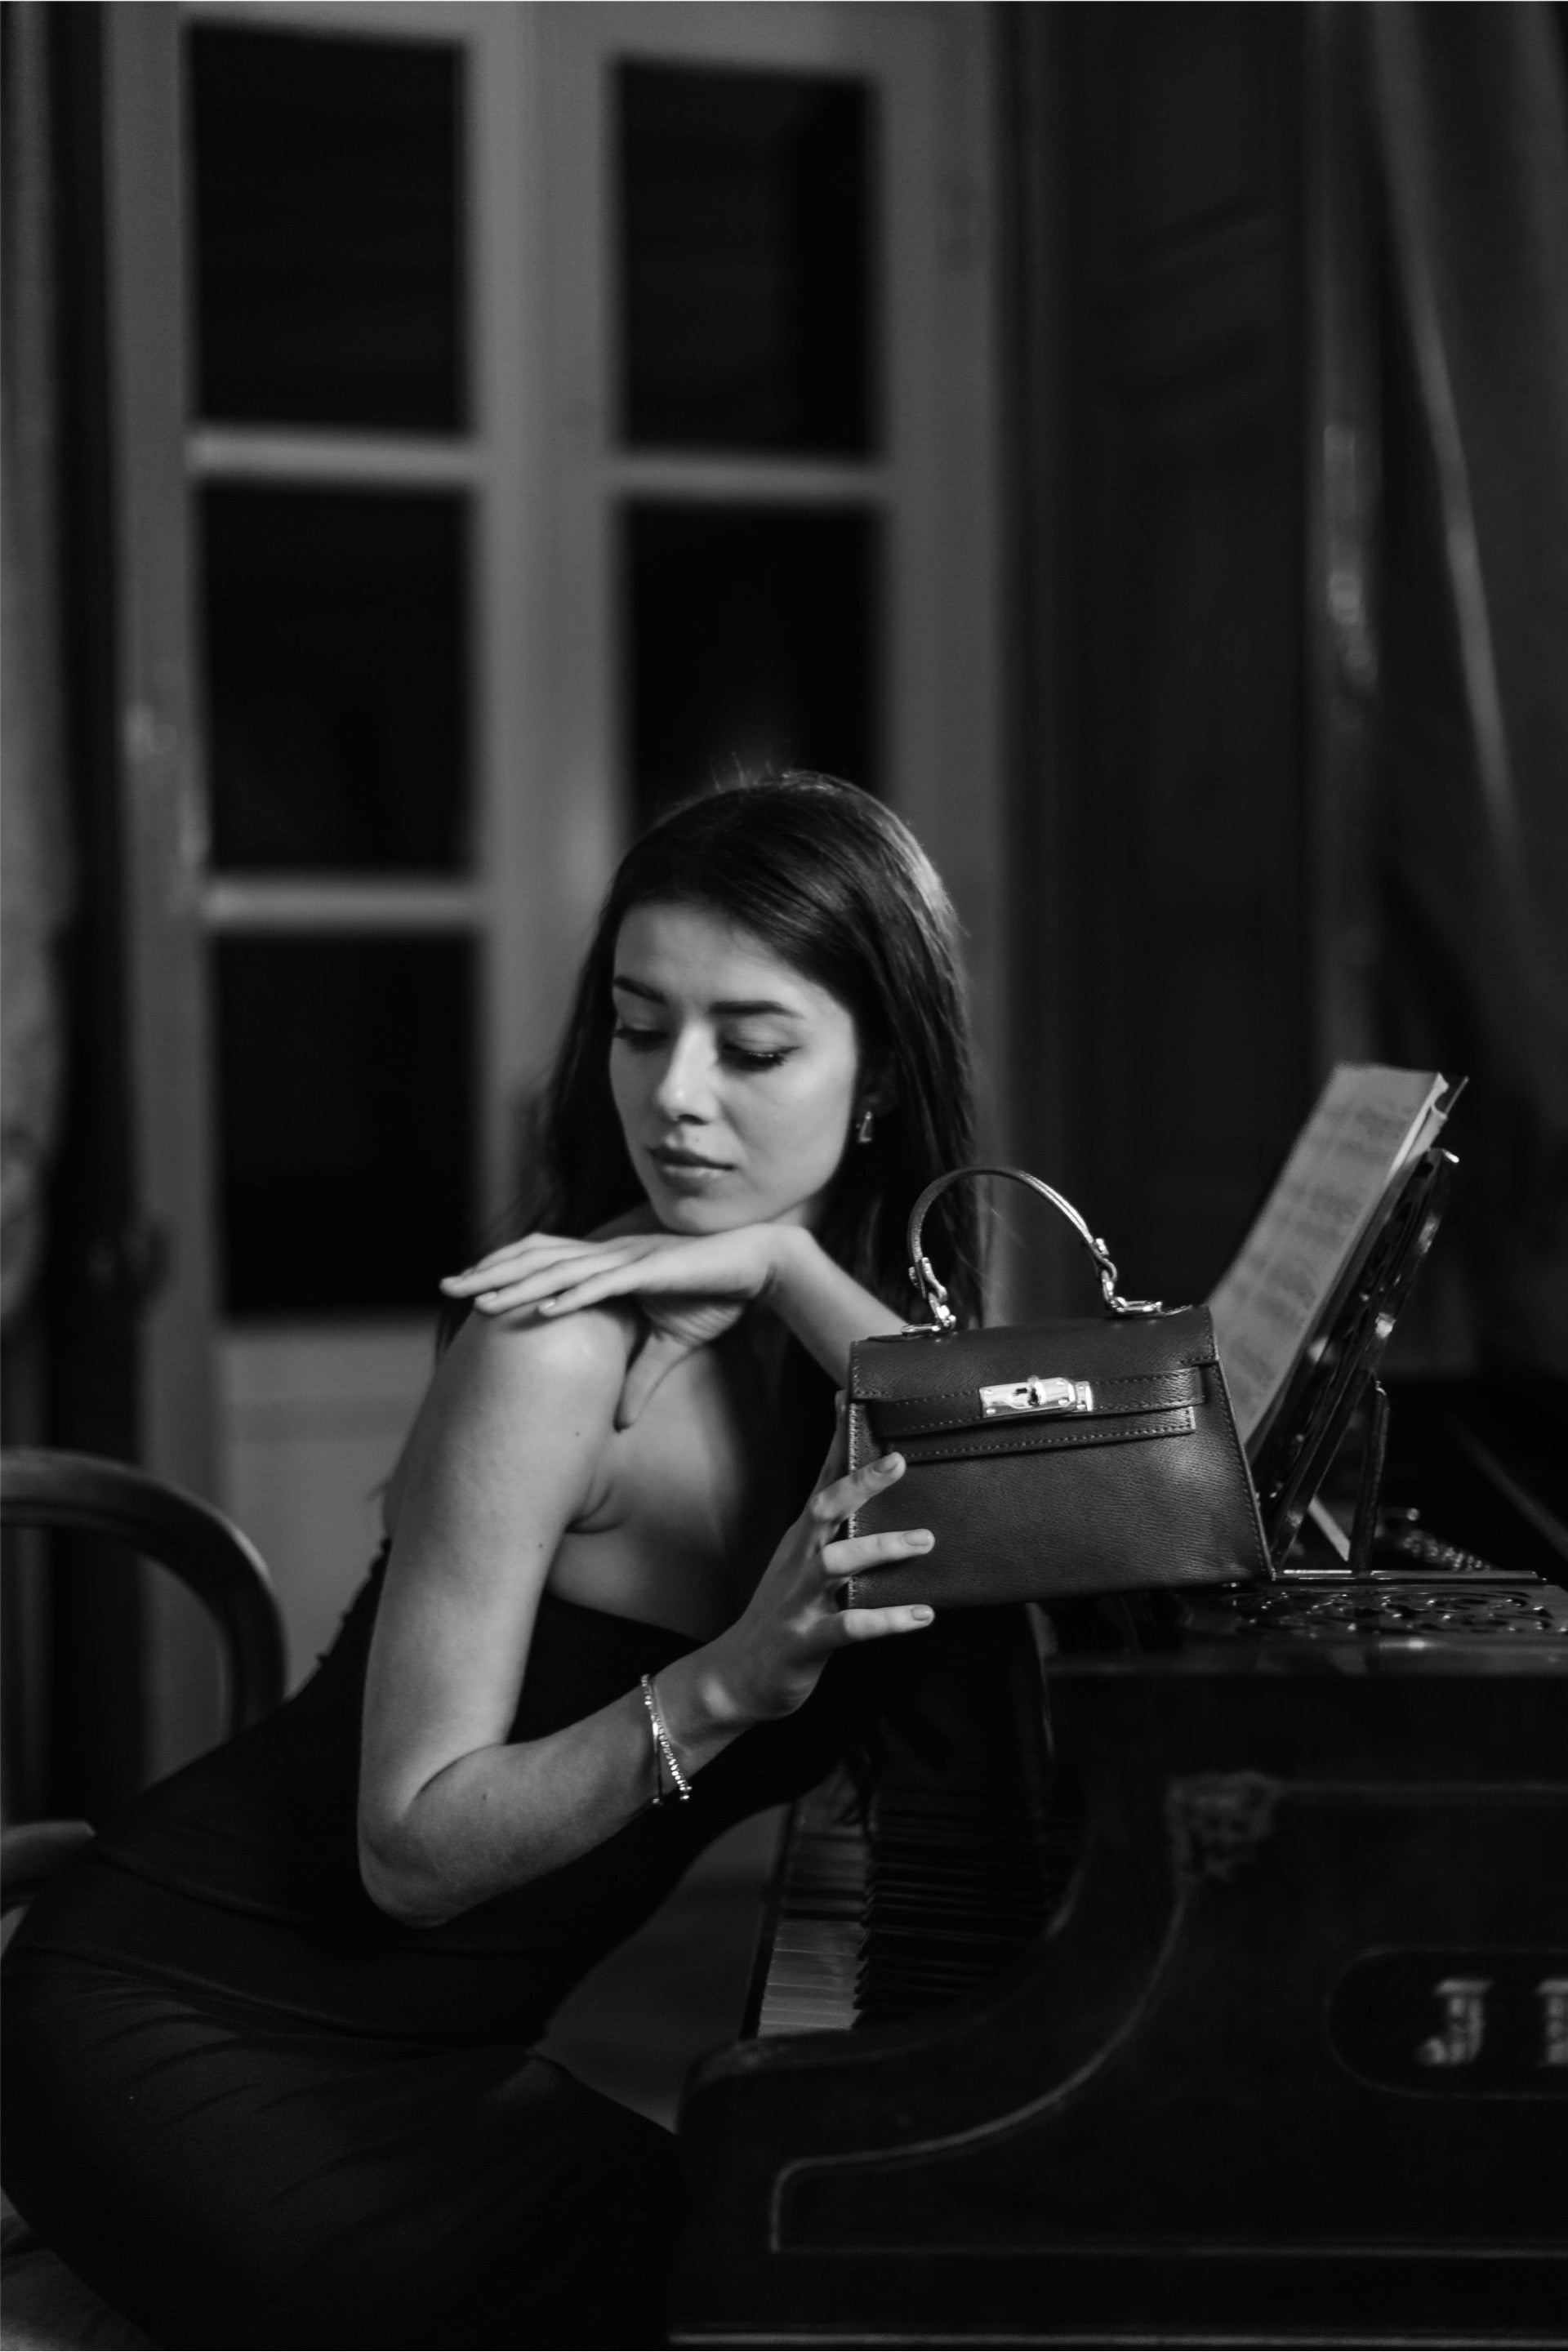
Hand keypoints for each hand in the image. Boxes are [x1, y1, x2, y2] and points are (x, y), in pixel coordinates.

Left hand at [440, 1225, 785, 1427]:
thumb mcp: (669, 1345)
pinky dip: (574, 1294)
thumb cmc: (716, 1294)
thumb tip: (617, 1423)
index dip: (504, 1273)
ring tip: (481, 1303)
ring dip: (519, 1287)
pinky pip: (606, 1284)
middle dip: (491, 1275)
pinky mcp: (652, 1270)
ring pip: (561, 1272)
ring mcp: (629, 1261)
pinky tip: (545, 1307)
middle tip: (446, 1287)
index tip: (467, 1292)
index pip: (543, 1264)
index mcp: (609, 1266)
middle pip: (537, 1261)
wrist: (761, 1266)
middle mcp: (610, 1257)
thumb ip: (640, 1379)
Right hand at [700, 1403, 935, 1723]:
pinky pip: (850, 1626)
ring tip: (925, 1542)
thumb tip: (861, 1490)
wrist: (735, 1676)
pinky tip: (923, 1615)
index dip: (836, 1439)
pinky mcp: (807, 1640)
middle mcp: (799, 1561)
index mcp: (801, 1539)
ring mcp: (800, 1600)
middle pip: (824, 1509)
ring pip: (836, 1564)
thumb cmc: (781, 1614)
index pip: (821, 1479)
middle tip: (899, 1461)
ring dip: (881, 1550)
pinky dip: (887, 1620)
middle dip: (859, 1483)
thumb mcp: (801, 1563)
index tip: (850, 1396)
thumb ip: (831, 1528)